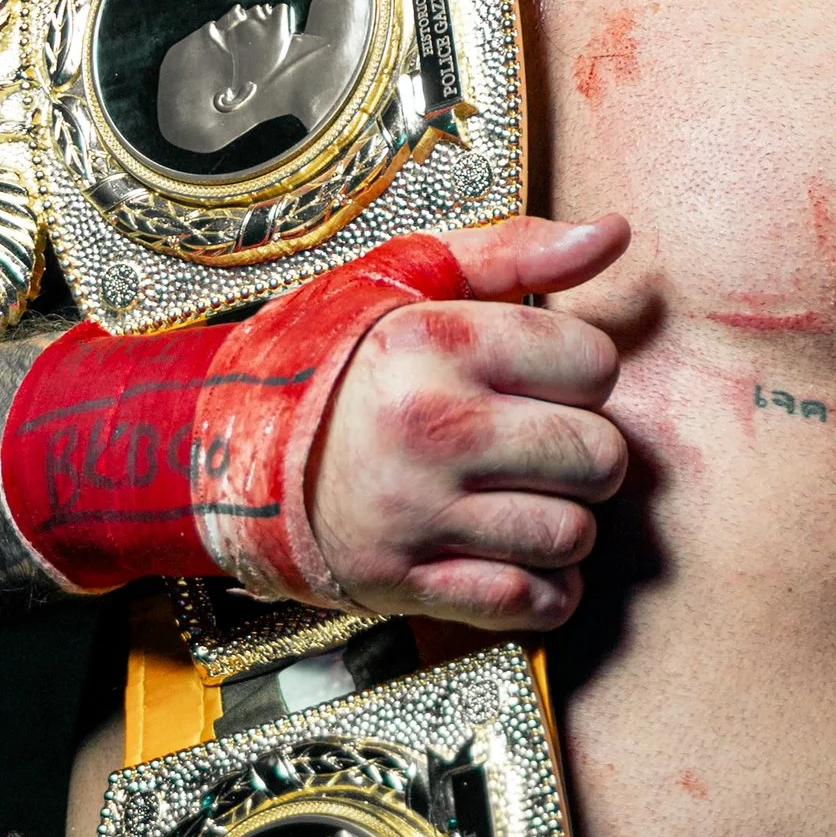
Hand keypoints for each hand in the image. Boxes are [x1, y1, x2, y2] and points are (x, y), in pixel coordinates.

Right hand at [303, 213, 629, 633]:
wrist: (222, 445)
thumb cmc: (329, 354)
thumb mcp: (407, 277)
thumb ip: (516, 250)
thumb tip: (614, 234)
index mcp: (435, 344)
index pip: (593, 364)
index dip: (582, 369)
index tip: (546, 374)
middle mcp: (431, 430)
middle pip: (598, 455)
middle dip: (587, 448)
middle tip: (544, 440)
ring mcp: (417, 514)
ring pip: (571, 534)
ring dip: (566, 520)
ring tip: (526, 494)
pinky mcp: (403, 583)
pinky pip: (526, 602)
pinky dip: (544, 588)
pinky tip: (519, 552)